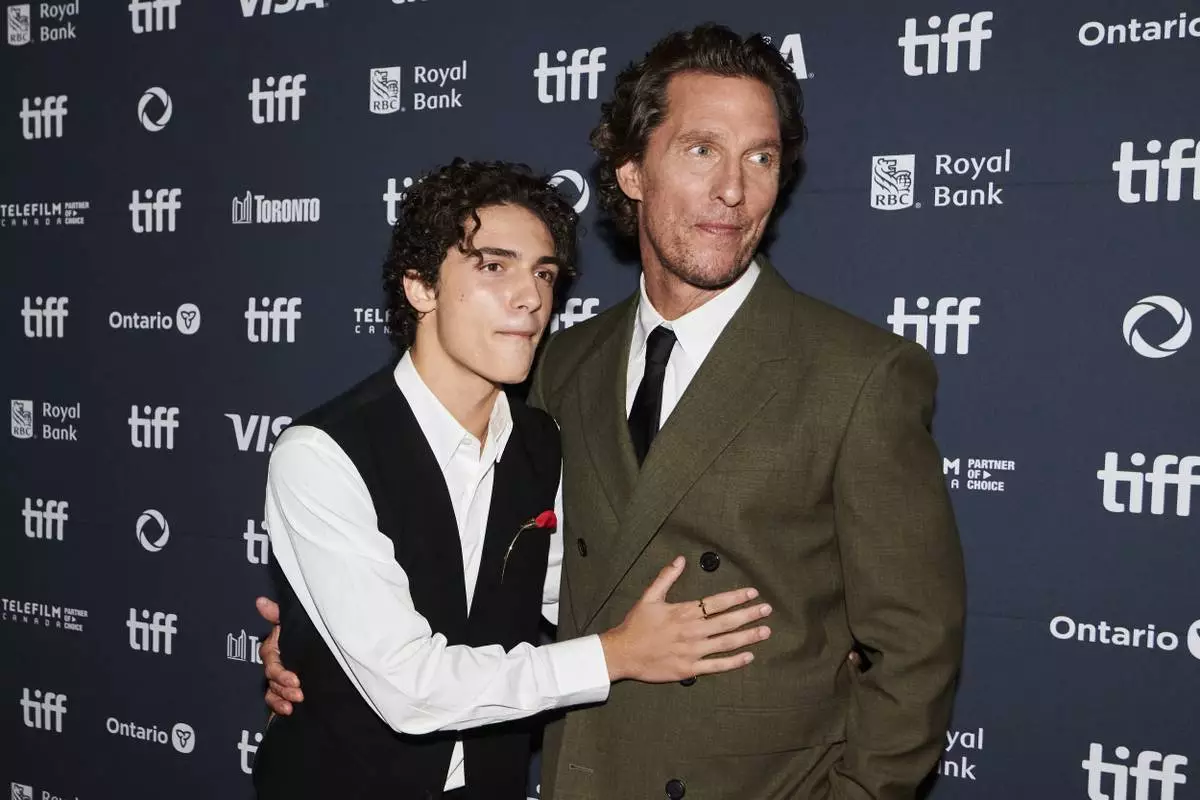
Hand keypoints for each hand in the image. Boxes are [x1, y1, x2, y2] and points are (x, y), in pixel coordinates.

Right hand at [256, 596, 302, 715]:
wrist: (329, 650)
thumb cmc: (308, 633)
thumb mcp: (295, 622)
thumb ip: (278, 614)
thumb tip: (260, 601)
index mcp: (275, 648)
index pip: (271, 662)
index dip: (281, 672)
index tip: (295, 680)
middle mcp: (275, 663)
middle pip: (271, 679)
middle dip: (283, 687)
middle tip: (299, 693)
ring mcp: (279, 678)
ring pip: (272, 691)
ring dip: (282, 698)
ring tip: (296, 702)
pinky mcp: (284, 690)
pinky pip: (274, 700)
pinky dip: (279, 706)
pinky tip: (288, 711)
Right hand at [599, 556, 772, 682]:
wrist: (622, 653)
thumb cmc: (636, 625)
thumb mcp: (648, 597)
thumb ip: (666, 578)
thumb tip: (680, 560)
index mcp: (684, 612)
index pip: (716, 602)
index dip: (736, 597)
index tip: (753, 593)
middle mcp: (692, 631)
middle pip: (727, 621)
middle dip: (749, 615)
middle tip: (767, 610)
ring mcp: (692, 651)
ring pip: (726, 643)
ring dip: (748, 637)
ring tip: (765, 631)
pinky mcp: (689, 669)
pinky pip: (716, 666)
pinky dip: (734, 662)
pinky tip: (748, 657)